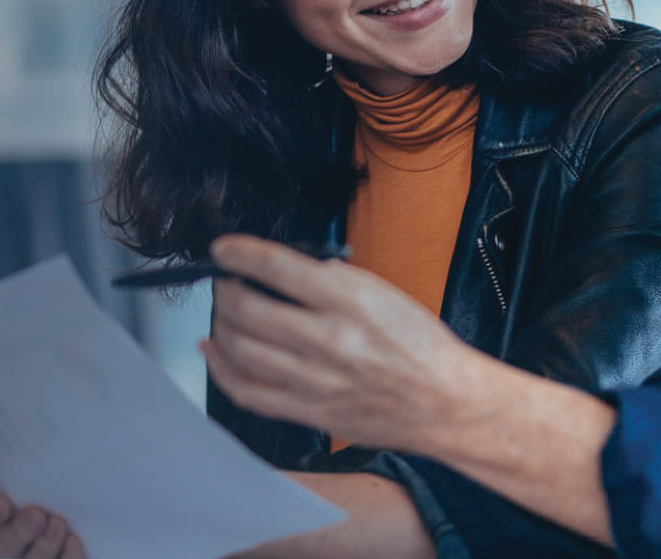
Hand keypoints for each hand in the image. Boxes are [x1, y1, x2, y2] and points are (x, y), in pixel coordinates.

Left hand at [199, 234, 501, 454]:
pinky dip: (222, 370)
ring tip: (223, 315)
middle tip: (224, 285)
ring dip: (221, 327)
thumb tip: (284, 271)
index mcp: (350, 301)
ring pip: (242, 351)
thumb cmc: (419, 345)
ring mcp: (317, 380)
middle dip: (225, 292)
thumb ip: (332, 282)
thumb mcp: (382, 292)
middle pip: (248, 311)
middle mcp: (329, 340)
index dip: (239, 254)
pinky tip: (215, 353)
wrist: (445, 401)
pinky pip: (250, 393)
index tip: (223, 250)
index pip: (277, 267)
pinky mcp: (311, 411)